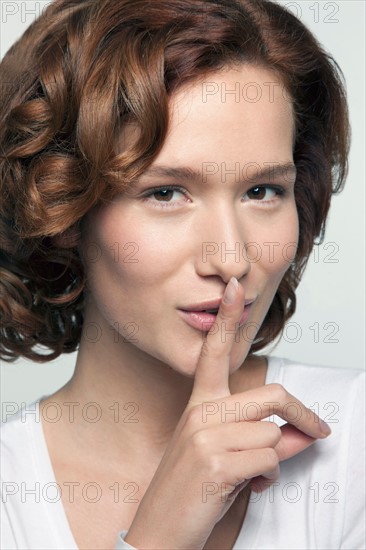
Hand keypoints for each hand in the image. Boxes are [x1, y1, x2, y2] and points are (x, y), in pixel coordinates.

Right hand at [124, 277, 330, 549]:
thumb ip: (264, 438)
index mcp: (199, 405)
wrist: (159, 532)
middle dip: (301, 416)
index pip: (214, 355)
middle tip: (317, 431)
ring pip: (273, 434)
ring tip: (252, 475)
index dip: (226, 320)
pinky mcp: (216, 462)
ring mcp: (206, 436)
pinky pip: (269, 461)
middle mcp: (201, 413)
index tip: (234, 288)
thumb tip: (300, 432)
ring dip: (275, 460)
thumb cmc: (190, 490)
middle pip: (270, 396)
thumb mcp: (225, 456)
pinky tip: (247, 488)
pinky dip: (269, 478)